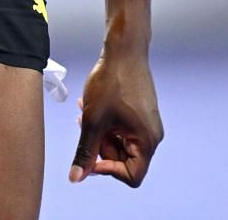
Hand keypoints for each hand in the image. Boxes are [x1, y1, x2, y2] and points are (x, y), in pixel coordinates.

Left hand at [69, 51, 162, 186]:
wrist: (124, 49)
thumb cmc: (112, 82)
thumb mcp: (93, 121)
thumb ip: (85, 152)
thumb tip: (76, 178)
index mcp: (147, 141)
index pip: (132, 176)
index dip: (108, 171)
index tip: (90, 154)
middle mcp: (151, 135)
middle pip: (124, 160)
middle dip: (100, 147)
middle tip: (83, 127)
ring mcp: (146, 124)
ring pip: (119, 144)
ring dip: (99, 134)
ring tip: (83, 113)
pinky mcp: (140, 114)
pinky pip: (121, 129)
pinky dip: (105, 124)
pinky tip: (89, 108)